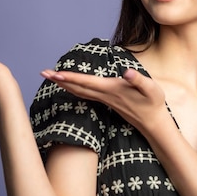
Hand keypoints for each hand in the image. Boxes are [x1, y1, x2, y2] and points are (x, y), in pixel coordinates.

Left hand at [40, 68, 166, 131]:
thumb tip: (127, 72)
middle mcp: (104, 95)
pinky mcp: (106, 101)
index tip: (55, 74)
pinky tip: (69, 86)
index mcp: (112, 89)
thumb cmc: (153, 103)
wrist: (153, 122)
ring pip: (79, 92)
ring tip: (51, 77)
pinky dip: (74, 88)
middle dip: (60, 80)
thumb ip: (139, 80)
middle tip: (43, 72)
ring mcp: (104, 99)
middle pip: (77, 87)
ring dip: (64, 84)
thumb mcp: (151, 89)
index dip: (70, 78)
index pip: (86, 82)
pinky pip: (85, 94)